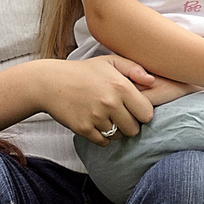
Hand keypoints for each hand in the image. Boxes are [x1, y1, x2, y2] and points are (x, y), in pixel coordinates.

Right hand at [40, 58, 158, 144]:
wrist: (50, 82)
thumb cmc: (84, 72)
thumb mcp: (109, 62)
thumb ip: (134, 69)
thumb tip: (153, 81)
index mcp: (121, 86)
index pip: (147, 113)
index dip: (142, 112)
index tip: (134, 108)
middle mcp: (110, 103)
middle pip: (134, 129)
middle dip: (129, 124)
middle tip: (119, 114)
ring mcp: (96, 117)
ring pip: (118, 136)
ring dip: (115, 130)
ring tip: (105, 116)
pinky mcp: (83, 129)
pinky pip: (103, 142)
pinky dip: (101, 136)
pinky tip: (95, 123)